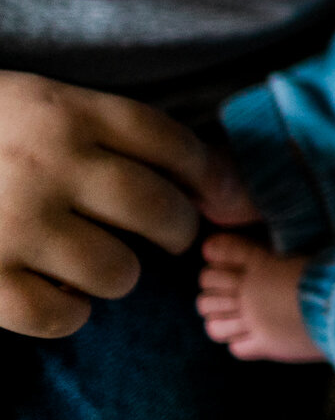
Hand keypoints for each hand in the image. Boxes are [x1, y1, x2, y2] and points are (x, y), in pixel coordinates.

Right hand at [0, 71, 248, 337]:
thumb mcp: (46, 103)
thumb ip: (125, 137)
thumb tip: (227, 193)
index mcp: (67, 112)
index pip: (174, 146)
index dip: (210, 178)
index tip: (219, 197)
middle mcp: (47, 165)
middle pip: (160, 211)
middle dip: (177, 230)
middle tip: (164, 234)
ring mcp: (14, 223)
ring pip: (119, 272)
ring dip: (121, 274)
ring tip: (96, 258)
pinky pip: (61, 316)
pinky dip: (70, 312)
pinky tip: (57, 291)